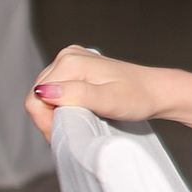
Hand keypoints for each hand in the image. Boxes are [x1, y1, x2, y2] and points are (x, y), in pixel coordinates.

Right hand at [25, 47, 191, 139]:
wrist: (156, 91)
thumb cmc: (137, 98)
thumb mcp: (109, 101)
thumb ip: (77, 95)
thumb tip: (44, 92)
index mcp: (70, 61)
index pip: (36, 97)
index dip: (45, 122)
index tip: (66, 136)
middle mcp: (67, 55)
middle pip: (37, 95)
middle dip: (49, 118)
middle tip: (72, 133)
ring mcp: (71, 59)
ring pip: (45, 94)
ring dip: (55, 113)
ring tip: (77, 124)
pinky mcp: (76, 67)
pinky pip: (57, 89)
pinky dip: (62, 105)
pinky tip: (77, 113)